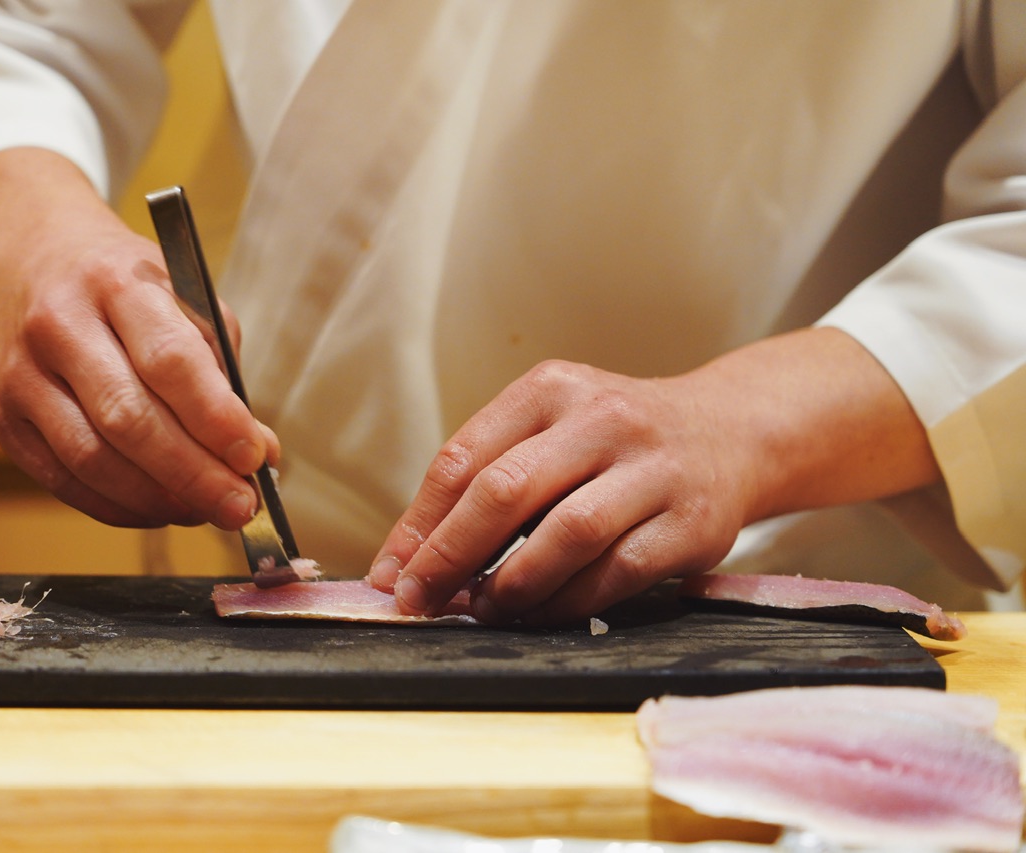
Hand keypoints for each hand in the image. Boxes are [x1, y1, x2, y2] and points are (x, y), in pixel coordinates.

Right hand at [0, 148, 275, 527]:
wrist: (32, 263)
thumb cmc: (126, 290)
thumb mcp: (183, 299)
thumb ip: (223, 374)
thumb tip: (261, 454)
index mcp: (117, 283)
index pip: (169, 360)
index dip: (215, 417)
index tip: (255, 457)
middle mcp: (59, 326)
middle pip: (128, 418)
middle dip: (193, 474)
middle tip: (240, 507)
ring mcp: (22, 375)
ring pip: (92, 458)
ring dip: (158, 498)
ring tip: (206, 511)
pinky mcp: (5, 420)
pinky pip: (65, 480)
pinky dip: (121, 506)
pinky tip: (161, 508)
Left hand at [369, 360, 749, 624]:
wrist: (730, 433)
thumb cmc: (615, 443)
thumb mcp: (550, 429)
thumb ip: (486, 477)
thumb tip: (409, 559)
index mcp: (551, 389)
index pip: (463, 458)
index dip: (418, 525)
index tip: (390, 574)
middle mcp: (604, 419)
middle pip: (506, 490)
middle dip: (450, 556)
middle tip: (419, 600)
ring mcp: (654, 469)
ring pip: (567, 533)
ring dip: (512, 584)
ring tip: (483, 610)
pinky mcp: (692, 521)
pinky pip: (618, 571)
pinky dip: (569, 602)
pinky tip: (541, 614)